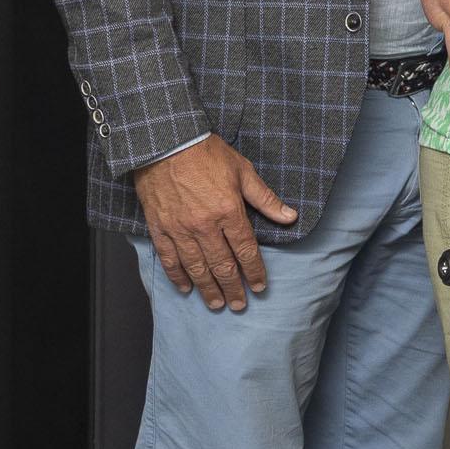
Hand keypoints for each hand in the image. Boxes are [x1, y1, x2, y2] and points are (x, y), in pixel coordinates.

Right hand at [134, 138, 296, 311]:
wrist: (166, 143)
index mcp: (228, 211)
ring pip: (195, 267)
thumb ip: (265, 199)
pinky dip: (177, 276)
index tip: (259, 287)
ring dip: (207, 288)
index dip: (254, 271)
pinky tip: (185, 288)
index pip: (245, 250)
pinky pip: (169, 258)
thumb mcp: (243, 171)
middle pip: (221, 264)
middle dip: (232, 287)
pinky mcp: (159, 227)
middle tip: (238, 305)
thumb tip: (290, 217)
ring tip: (216, 304)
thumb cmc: (207, 154)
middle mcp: (204, 225)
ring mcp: (179, 228)